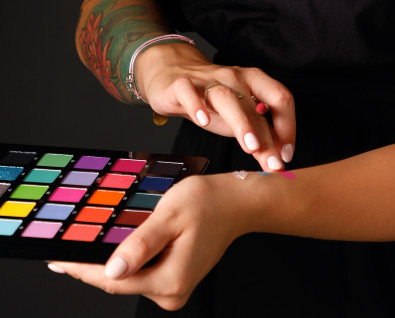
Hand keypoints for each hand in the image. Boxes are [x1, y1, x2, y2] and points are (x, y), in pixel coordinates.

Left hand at [48, 173, 246, 310]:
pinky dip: (127, 260)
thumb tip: (113, 269)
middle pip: (119, 282)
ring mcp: (173, 289)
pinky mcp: (175, 280)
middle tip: (65, 248)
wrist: (236, 203)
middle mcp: (171, 293)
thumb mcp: (170, 215)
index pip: (113, 281)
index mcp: (169, 280)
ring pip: (129, 278)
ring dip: (109, 261)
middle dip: (91, 265)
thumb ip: (141, 243)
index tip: (56, 260)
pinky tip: (115, 244)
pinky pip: (142, 273)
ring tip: (86, 244)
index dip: (81, 269)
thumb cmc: (207, 202)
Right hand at [137, 42, 294, 171]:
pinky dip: (197, 105)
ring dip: (242, 121)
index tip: (286, 154)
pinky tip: (203, 121)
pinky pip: (189, 92)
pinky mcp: (181, 85)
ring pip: (227, 97)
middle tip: (272, 161)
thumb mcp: (238, 116)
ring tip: (251, 146)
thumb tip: (277, 161)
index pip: (280, 98)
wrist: (173, 74)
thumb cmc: (211, 100)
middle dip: (267, 134)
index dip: (287, 126)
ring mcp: (208, 80)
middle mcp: (235, 77)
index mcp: (254, 82)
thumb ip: (259, 134)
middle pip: (255, 103)